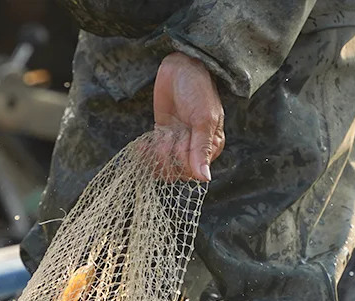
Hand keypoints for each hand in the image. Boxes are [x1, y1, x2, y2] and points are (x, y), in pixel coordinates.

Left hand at [152, 53, 224, 181]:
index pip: (193, 172)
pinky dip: (146, 155)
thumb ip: (202, 149)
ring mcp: (179, 146)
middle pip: (177, 172)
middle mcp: (197, 150)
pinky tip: (142, 145)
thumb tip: (205, 178)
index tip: (182, 136)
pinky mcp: (164, 140)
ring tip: (160, 134)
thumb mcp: (202, 118)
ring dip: (157, 153)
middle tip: (170, 132)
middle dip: (169, 153)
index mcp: (212, 147)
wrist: (179, 68)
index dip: (182, 157)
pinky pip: (153, 160)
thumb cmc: (197, 89)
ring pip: (164, 168)